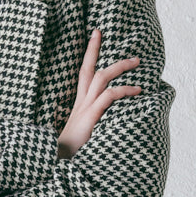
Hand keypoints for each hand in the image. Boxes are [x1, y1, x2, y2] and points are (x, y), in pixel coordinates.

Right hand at [57, 29, 140, 158]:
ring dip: (120, 67)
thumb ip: (94, 120)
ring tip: (136, 62)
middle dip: (98, 49)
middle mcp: (80, 102)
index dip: (89, 52)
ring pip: (102, 77)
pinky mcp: (90, 117)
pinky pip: (109, 97)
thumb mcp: (83, 131)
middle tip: (110, 36)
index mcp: (78, 103)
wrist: (58, 163)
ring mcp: (85, 108)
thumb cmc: (72, 151)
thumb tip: (111, 115)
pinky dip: (124, 90)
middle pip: (89, 68)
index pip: (83, 72)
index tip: (96, 34)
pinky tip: (137, 91)